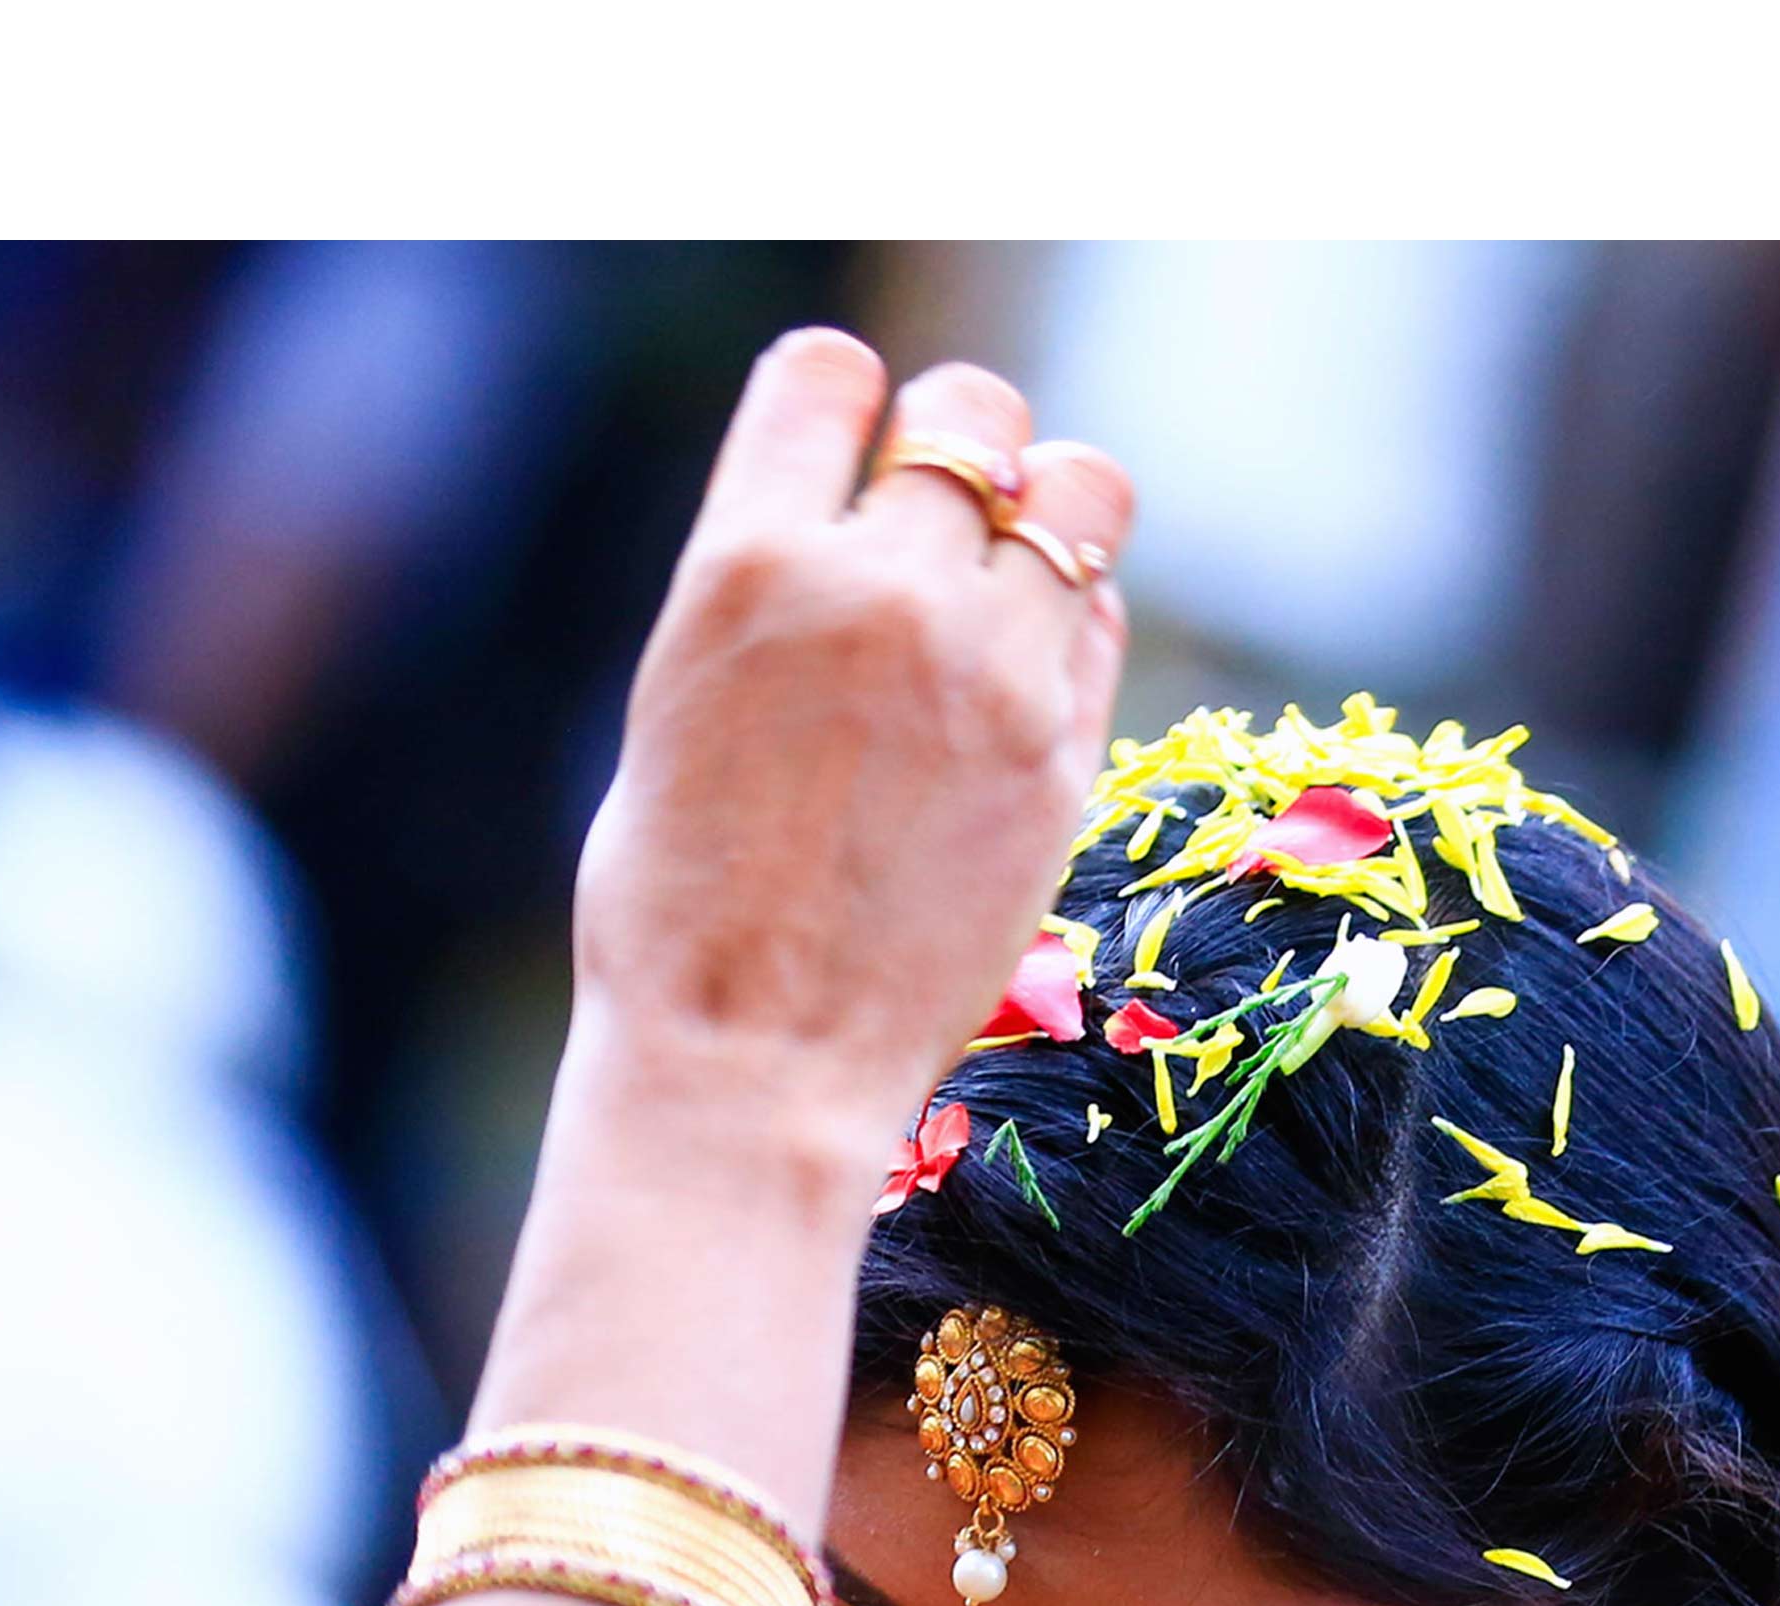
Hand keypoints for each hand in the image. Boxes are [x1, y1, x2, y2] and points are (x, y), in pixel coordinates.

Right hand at [564, 335, 1133, 1133]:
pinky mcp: (1063, 754)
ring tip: (1009, 577)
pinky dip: (1071, 620)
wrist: (753, 1060)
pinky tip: (1022, 676)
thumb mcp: (681, 697)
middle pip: (976, 409)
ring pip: (1082, 490)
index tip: (853, 451)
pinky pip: (1100, 616)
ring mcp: (987, 669)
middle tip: (947, 515)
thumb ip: (776, 589)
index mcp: (745, 562)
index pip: (829, 372)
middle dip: (966, 443)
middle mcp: (878, 590)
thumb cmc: (679, 901)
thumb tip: (851, 523)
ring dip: (1050, 510)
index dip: (850, 402)